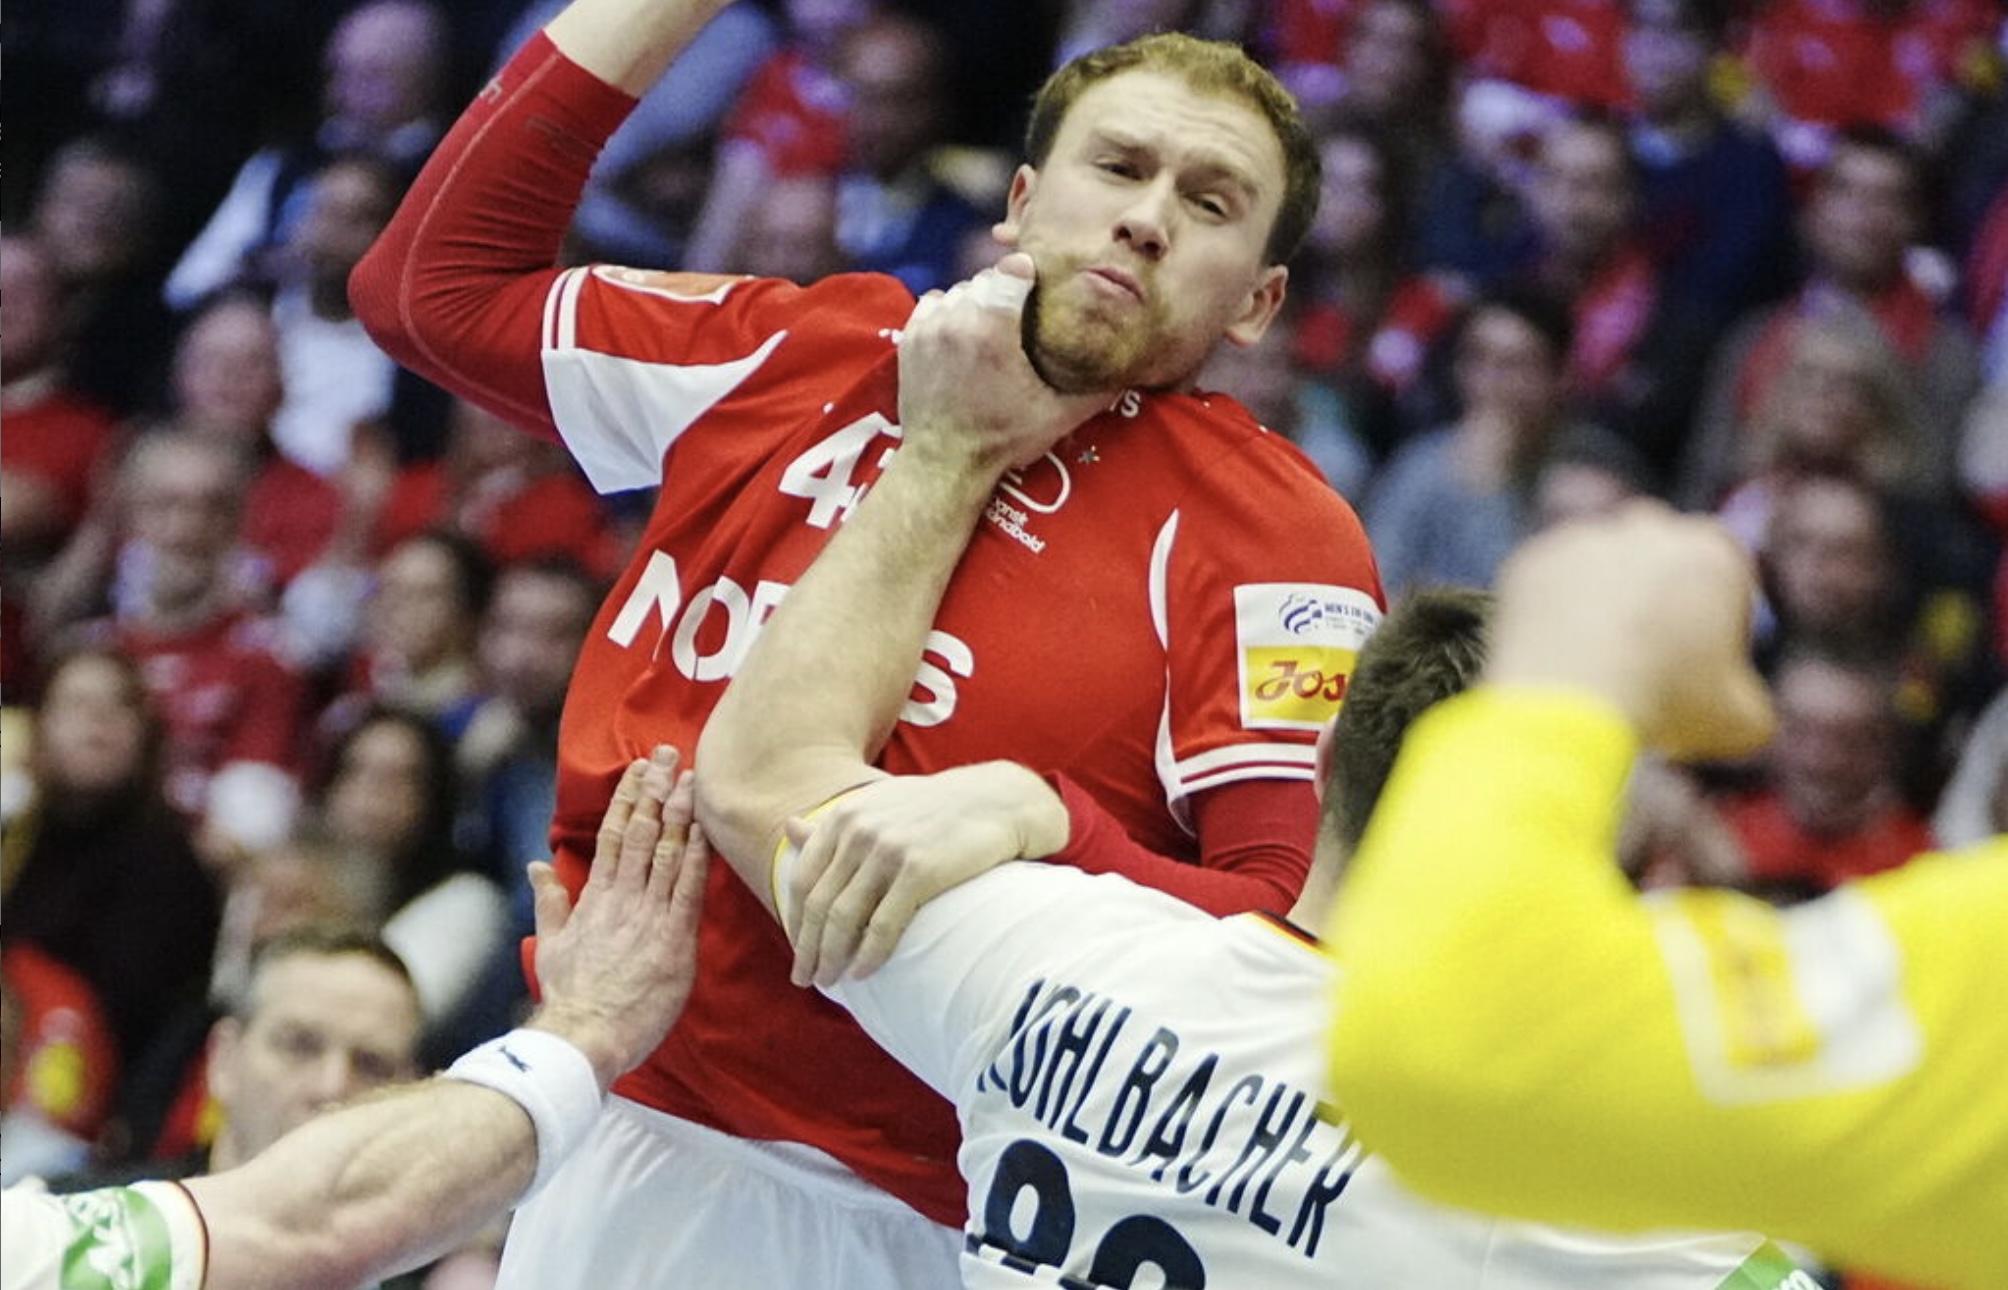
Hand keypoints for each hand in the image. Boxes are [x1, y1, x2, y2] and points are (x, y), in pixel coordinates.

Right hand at [530, 746, 708, 1085]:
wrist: (584, 1036)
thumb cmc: (569, 997)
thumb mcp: (549, 944)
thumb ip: (548, 901)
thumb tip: (537, 866)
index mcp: (594, 897)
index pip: (612, 835)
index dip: (627, 798)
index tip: (639, 769)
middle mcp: (622, 898)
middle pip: (640, 832)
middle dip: (655, 790)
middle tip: (668, 754)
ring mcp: (649, 917)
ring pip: (665, 853)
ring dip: (679, 813)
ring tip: (690, 778)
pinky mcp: (674, 940)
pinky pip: (688, 890)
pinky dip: (696, 858)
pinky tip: (704, 830)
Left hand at [781, 761, 1066, 987]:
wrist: (994, 801)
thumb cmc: (933, 809)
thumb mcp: (876, 806)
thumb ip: (833, 824)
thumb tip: (788, 828)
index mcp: (844, 816)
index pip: (804, 879)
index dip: (795, 922)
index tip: (798, 951)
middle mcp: (859, 831)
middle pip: (820, 903)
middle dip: (808, 948)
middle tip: (805, 979)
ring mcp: (889, 850)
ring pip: (845, 917)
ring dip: (832, 956)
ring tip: (829, 982)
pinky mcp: (920, 870)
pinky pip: (884, 924)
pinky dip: (869, 954)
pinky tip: (862, 974)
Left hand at [896, 253, 1104, 476]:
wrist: (945, 463)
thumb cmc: (1003, 440)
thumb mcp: (1057, 416)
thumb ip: (1095, 391)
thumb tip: (1128, 375)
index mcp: (994, 327)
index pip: (1012, 269)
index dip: (1028, 275)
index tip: (1037, 289)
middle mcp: (958, 319)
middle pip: (985, 279)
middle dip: (1003, 292)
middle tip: (1017, 316)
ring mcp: (929, 328)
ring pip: (958, 291)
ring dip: (975, 302)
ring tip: (989, 327)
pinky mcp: (909, 339)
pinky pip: (932, 304)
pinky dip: (947, 312)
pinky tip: (961, 332)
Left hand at [1488, 502, 1774, 761]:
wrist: (1571, 699)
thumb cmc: (1665, 705)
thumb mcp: (1741, 722)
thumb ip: (1750, 701)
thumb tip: (1738, 704)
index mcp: (1713, 552)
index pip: (1724, 570)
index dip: (1717, 610)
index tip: (1702, 649)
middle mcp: (1648, 529)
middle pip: (1660, 556)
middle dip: (1658, 590)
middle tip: (1647, 645)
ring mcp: (1584, 539)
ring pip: (1599, 565)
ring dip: (1602, 597)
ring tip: (1597, 656)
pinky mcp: (1531, 561)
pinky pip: (1549, 585)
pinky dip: (1553, 612)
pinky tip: (1557, 653)